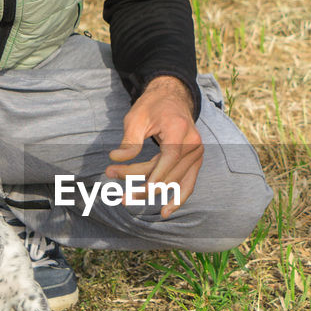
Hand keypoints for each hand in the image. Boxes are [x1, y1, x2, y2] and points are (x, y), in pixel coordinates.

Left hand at [106, 75, 202, 218]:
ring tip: (130, 201)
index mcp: (180, 130)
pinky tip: (165, 211)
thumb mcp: (136, 118)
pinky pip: (188, 183)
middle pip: (167, 172)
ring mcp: (197, 154)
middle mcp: (193, 144)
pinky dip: (178, 198)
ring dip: (152, 194)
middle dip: (140, 181)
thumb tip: (115, 158)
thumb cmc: (152, 107)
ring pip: (175, 181)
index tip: (137, 189)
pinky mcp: (195, 161)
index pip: (168, 159)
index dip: (153, 176)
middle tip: (112, 181)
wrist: (172, 98)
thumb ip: (129, 141)